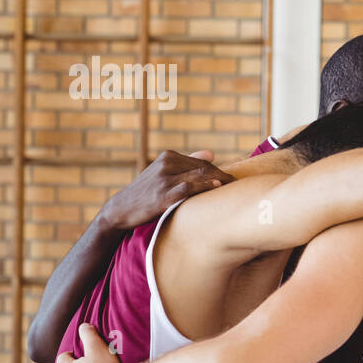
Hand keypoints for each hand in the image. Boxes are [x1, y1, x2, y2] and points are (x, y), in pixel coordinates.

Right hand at [97, 150, 233, 231]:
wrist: (122, 209)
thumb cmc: (147, 192)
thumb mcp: (164, 172)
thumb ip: (187, 162)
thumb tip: (211, 153)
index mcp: (168, 156)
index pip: (202, 162)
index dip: (220, 171)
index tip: (235, 180)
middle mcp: (166, 164)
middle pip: (203, 168)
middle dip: (224, 175)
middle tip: (241, 185)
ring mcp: (164, 179)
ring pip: (199, 175)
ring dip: (220, 181)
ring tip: (235, 188)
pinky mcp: (163, 195)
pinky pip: (188, 188)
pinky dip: (204, 187)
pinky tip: (217, 188)